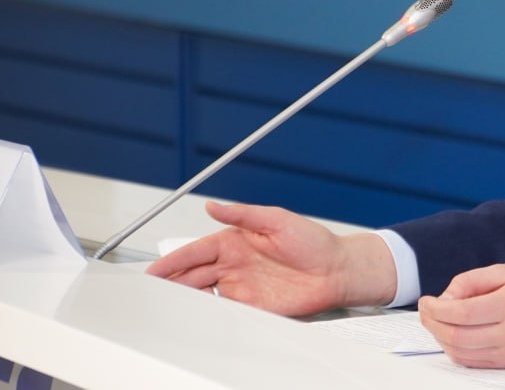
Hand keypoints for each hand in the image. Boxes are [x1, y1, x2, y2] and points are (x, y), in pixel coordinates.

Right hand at [145, 201, 395, 315]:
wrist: (337, 270)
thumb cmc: (313, 240)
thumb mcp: (277, 219)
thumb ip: (243, 214)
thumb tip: (212, 205)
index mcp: (235, 240)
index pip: (196, 251)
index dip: (173, 261)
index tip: (152, 271)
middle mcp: (234, 264)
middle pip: (193, 275)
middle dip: (169, 283)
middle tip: (148, 293)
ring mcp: (241, 285)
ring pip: (202, 294)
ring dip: (182, 299)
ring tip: (162, 307)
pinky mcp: (251, 306)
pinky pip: (222, 311)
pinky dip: (205, 314)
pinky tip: (192, 317)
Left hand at [418, 264, 504, 368]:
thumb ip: (471, 281)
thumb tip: (443, 300)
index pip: (463, 314)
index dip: (436, 309)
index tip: (425, 301)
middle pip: (457, 336)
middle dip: (432, 324)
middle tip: (425, 310)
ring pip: (461, 353)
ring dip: (440, 337)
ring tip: (437, 320)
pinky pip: (472, 362)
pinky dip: (455, 350)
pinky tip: (452, 333)